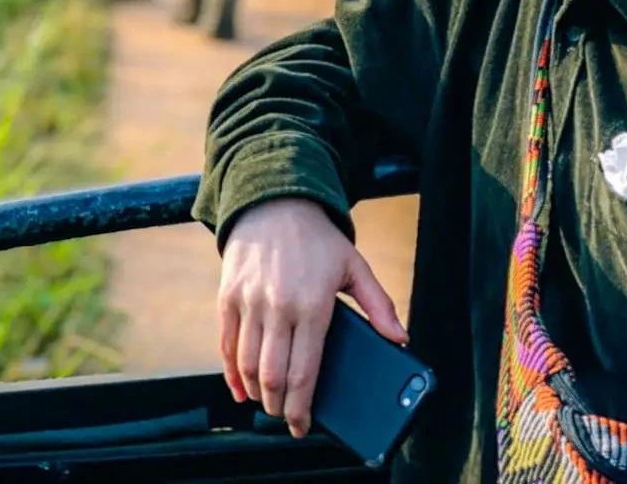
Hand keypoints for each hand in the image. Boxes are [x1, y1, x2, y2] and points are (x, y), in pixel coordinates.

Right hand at [217, 197, 406, 437]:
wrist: (276, 200)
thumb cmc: (318, 238)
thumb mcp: (354, 264)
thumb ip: (377, 304)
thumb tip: (401, 339)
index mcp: (313, 303)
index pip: (305, 372)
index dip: (302, 407)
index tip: (303, 426)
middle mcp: (278, 306)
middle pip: (273, 376)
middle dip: (279, 407)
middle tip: (288, 417)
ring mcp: (249, 302)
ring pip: (247, 365)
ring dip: (257, 393)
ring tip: (269, 402)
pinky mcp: (228, 296)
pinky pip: (226, 345)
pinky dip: (231, 373)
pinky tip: (241, 387)